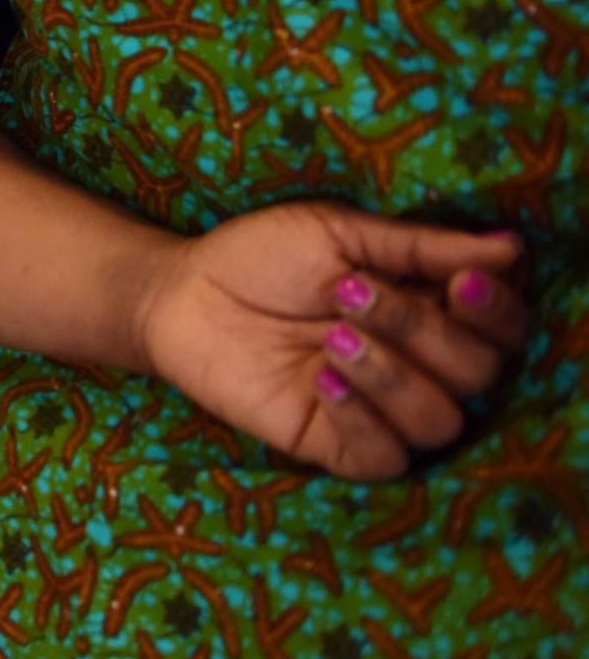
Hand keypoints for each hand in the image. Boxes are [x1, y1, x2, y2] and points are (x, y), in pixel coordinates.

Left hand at [131, 202, 527, 479]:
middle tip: (350, 293)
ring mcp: (379, 409)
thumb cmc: (260, 255)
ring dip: (393, 376)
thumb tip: (510, 247)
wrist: (181, 294)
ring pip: (440, 421)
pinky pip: (385, 458)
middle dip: (423, 332)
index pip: (501, 328)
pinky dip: (363, 419)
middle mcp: (418, 364)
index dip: (496, 311)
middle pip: (477, 374)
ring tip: (332, 336)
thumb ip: (420, 247)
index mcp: (430, 308)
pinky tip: (321, 379)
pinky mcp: (335, 445)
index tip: (460, 284)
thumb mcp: (338, 233)